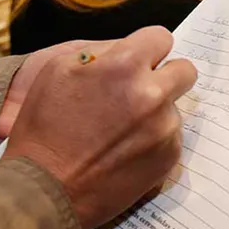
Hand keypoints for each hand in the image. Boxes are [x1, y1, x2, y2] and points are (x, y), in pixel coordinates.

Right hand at [3, 26, 196, 228]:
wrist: (44, 190)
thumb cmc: (44, 129)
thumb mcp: (59, 71)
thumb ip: (103, 53)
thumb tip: (132, 48)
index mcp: (124, 66)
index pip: (161, 38)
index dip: (150, 48)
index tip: (143, 59)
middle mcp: (152, 94)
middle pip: (185, 70)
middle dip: (166, 75)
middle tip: (144, 89)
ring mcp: (164, 127)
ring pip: (176, 105)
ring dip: (157, 111)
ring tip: (122, 129)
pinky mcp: (170, 155)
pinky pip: (173, 135)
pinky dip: (155, 139)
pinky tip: (127, 150)